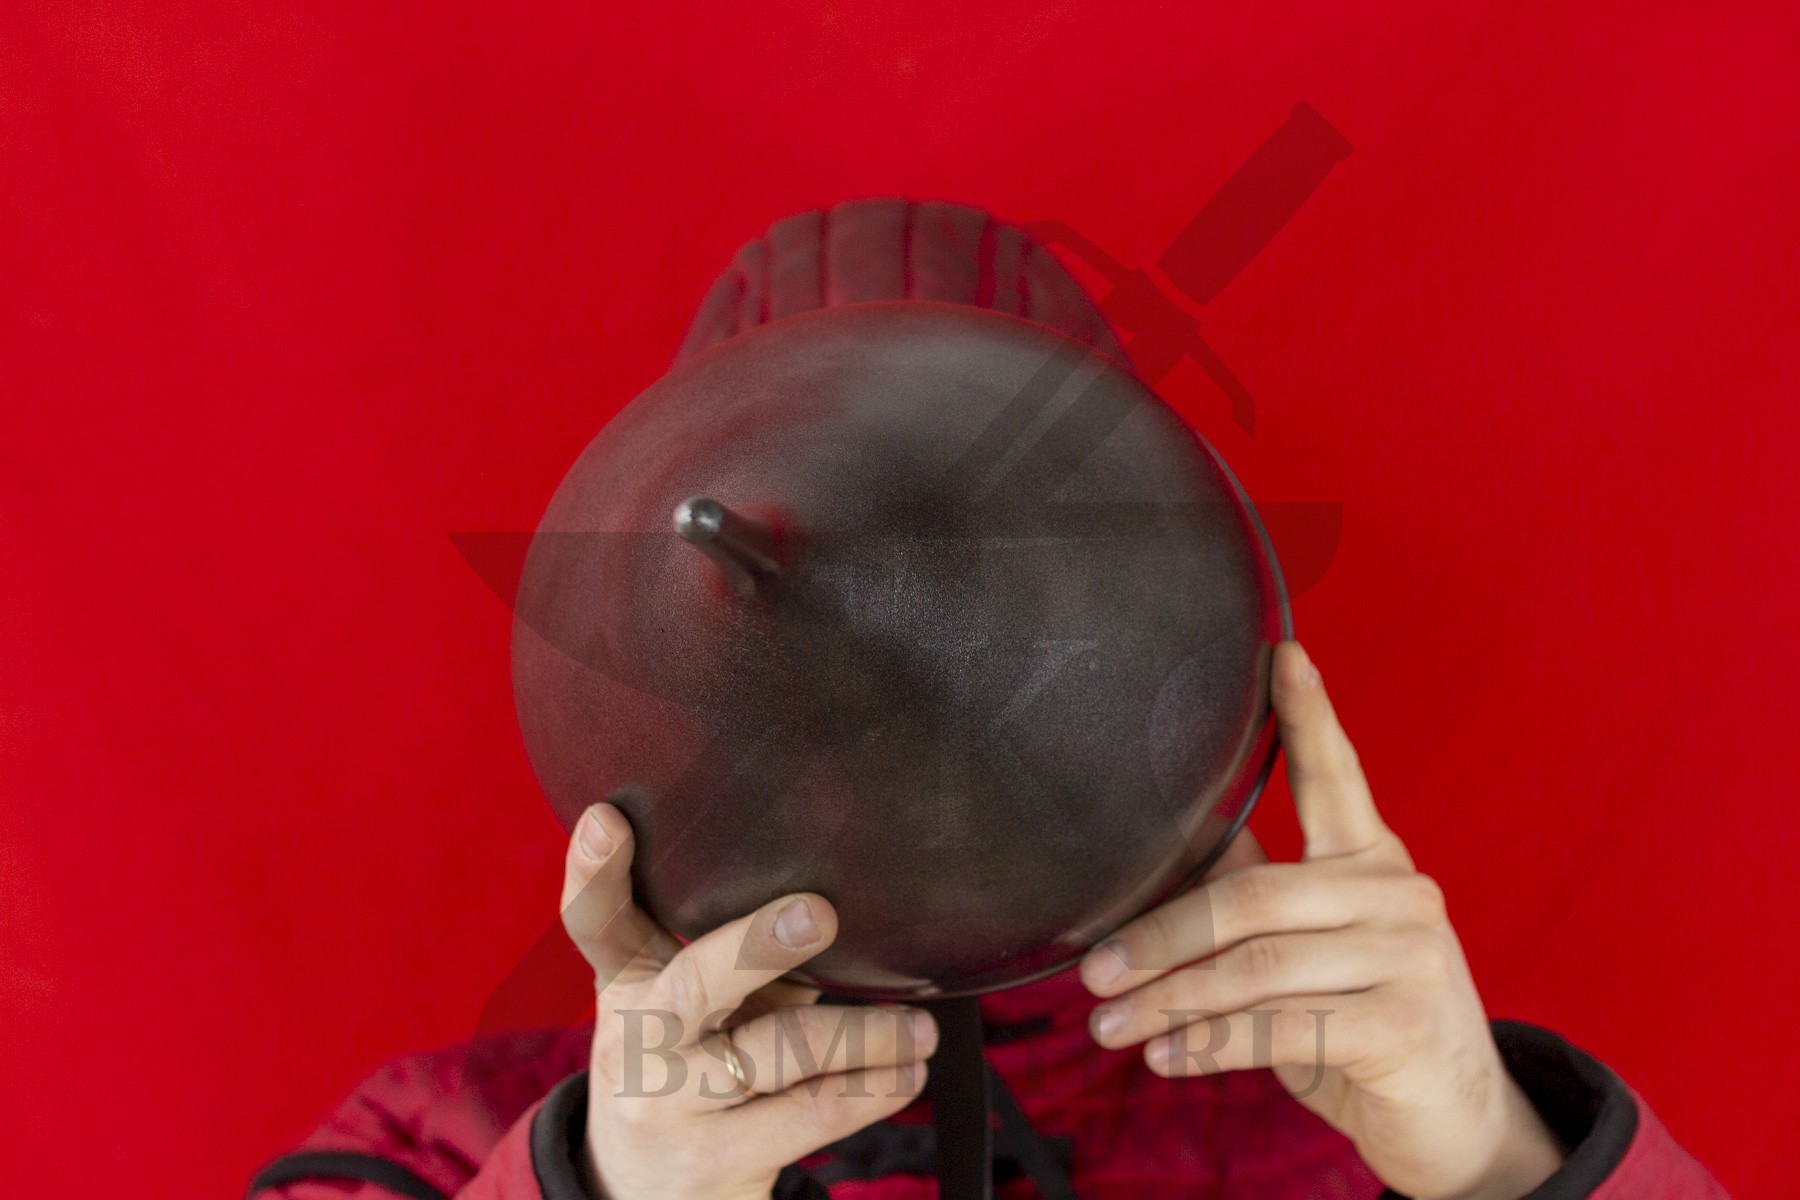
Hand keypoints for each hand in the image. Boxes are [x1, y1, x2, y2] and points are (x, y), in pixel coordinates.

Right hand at [561, 801, 936, 1199]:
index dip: (594, 870)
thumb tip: (843, 914)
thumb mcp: (687, 1008)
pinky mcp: (714, 1159)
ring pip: (778, 1052)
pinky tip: (909, 1072)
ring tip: (919, 1028)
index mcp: (627, 984)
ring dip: (864, 1035)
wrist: (641, 1196)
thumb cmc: (687, 1070)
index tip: (609, 818)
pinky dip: (871, 1090)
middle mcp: (635, 1038)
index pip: (595, 920)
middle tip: (821, 913)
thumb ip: (735, 958)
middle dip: (757, 946)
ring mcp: (668, 1103)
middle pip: (692, 982)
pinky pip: (808, 1115)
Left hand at [1079, 641, 1564, 1199]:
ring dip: (1168, 1002)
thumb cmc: (1367, 1030)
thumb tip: (1183, 849)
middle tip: (1092, 972)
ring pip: (1255, 968)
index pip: (1337, 776)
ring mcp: (1409, 955)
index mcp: (1371, 862)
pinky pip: (1281, 1027)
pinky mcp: (1406, 1023)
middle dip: (1159, 937)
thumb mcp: (1310, 957)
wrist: (1459, 1125)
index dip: (1308, 715)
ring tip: (1107, 1026)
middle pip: (1251, 895)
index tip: (1281, 653)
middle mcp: (1398, 894)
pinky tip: (1165, 1058)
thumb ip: (1259, 901)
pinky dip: (1211, 1045)